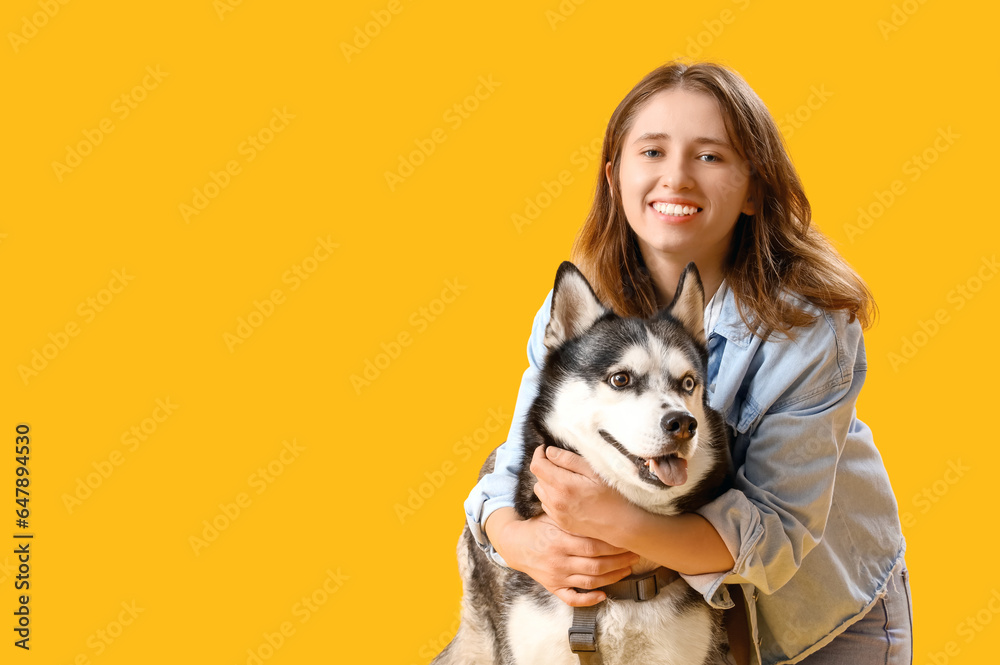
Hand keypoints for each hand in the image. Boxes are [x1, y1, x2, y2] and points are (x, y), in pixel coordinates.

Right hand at [484, 506, 638, 606]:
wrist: (515, 544)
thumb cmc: (538, 526)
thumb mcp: (553, 515)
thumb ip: (572, 514)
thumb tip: (599, 504)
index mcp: (560, 540)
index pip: (593, 546)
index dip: (614, 545)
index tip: (628, 540)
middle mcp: (559, 560)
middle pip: (596, 564)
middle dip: (620, 561)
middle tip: (635, 554)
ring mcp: (557, 576)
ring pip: (590, 581)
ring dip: (613, 577)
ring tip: (627, 569)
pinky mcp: (553, 587)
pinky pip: (572, 598)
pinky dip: (589, 599)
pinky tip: (604, 595)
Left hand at [530, 445, 637, 542]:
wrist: (621, 524)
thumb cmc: (612, 495)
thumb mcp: (594, 471)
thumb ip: (569, 460)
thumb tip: (549, 451)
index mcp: (563, 485)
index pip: (537, 466)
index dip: (539, 454)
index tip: (546, 448)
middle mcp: (556, 500)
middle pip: (537, 477)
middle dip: (545, 466)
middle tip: (560, 463)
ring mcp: (557, 513)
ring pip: (540, 491)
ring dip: (546, 481)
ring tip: (563, 478)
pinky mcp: (560, 521)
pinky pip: (546, 504)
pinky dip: (551, 495)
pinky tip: (566, 493)